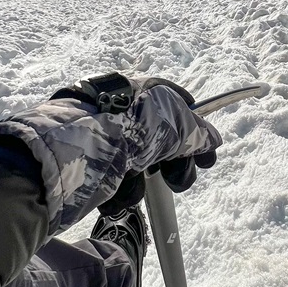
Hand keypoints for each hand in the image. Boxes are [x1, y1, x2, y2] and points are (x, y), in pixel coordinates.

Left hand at [0, 73, 221, 233]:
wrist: (74, 143)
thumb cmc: (130, 127)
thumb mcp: (173, 126)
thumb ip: (196, 133)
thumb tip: (213, 139)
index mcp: (143, 93)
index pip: (178, 110)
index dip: (194, 136)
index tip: (206, 160)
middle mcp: (123, 113)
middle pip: (159, 144)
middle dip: (171, 166)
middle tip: (177, 181)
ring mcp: (103, 138)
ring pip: (137, 169)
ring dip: (141, 183)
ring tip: (133, 184)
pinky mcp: (85, 163)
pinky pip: (112, 181)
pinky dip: (118, 191)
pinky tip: (114, 193)